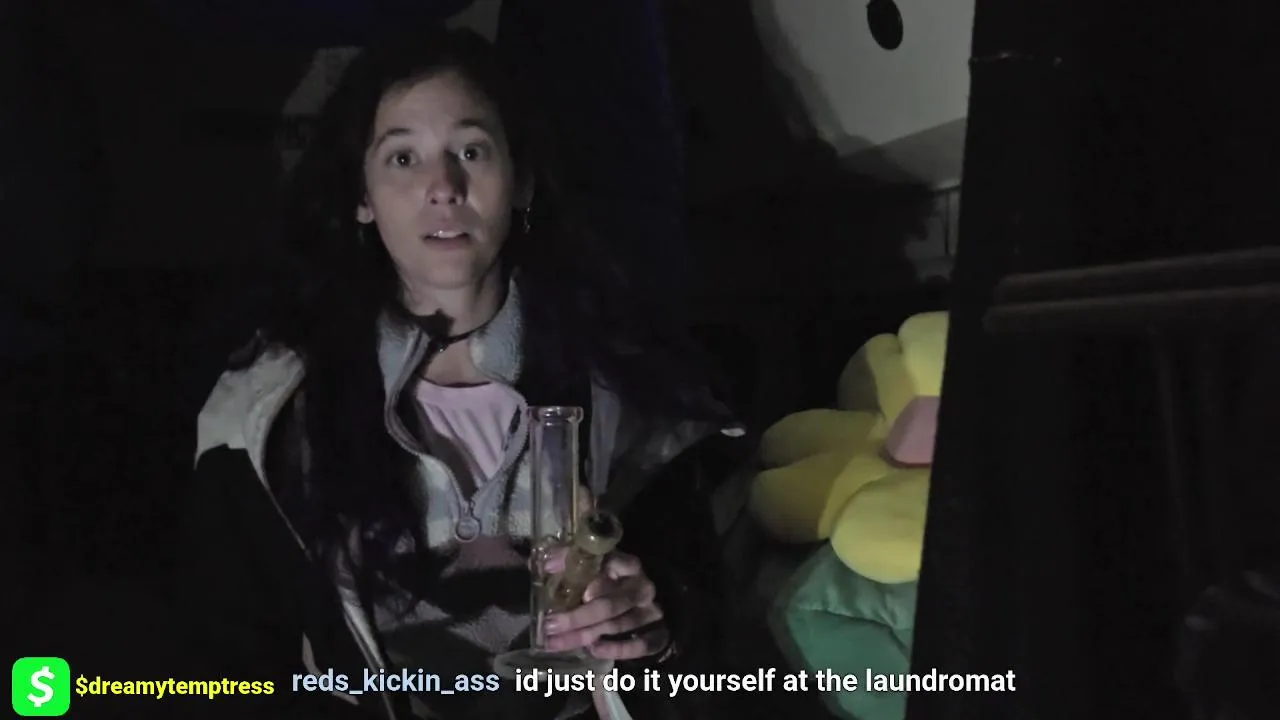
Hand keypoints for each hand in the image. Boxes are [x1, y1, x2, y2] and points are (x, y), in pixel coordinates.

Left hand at [540, 549, 669, 660]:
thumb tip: (548, 564)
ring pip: (619, 625)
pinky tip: (594, 650)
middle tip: (550, 626)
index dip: (601, 581)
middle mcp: (642, 587)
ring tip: (557, 642)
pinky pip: (641, 644)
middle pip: (612, 605)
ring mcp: (653, 611)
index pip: (617, 567)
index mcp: (628, 565)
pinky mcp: (659, 633)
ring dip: (586, 636)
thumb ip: (571, 560)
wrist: (644, 598)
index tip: (583, 593)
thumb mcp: (595, 564)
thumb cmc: (612, 578)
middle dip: (578, 618)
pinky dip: (618, 649)